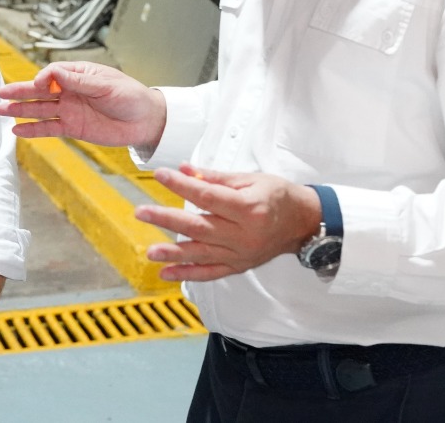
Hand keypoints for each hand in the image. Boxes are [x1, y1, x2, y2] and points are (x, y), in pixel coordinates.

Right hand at [0, 61, 165, 149]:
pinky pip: (49, 128)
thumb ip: (79, 82)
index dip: (43, 78)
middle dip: (20, 92)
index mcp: (79, 75)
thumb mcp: (107, 85)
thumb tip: (54, 74)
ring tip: (0, 110)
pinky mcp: (73, 127)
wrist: (146, 121)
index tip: (40, 85)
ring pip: (40, 110)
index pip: (53, 73)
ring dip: (21, 110)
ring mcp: (70, 110)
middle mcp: (71, 91)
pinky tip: (17, 130)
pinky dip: (33, 130)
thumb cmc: (131, 96)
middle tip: (0, 93)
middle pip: (40, 91)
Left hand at [134, 164, 322, 280]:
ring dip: (172, 253)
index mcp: (249, 208)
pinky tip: (167, 273)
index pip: (208, 197)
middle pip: (199, 227)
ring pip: (201, 254)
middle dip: (167, 219)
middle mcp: (244, 235)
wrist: (302, 222)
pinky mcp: (239, 266)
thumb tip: (185, 169)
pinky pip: (210, 273)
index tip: (161, 175)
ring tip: (150, 250)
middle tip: (142, 212)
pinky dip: (188, 274)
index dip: (182, 185)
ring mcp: (241, 254)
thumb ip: (215, 177)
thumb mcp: (250, 179)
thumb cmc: (277, 196)